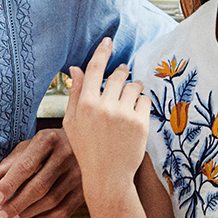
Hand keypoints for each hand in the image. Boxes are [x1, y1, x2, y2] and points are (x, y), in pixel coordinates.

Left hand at [0, 128, 83, 217]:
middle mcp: (66, 155)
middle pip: (39, 186)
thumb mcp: (29, 146)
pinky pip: (65, 210)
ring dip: (29, 212)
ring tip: (12, 216)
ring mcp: (79, 173)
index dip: (10, 184)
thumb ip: (11, 162)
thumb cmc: (50, 145)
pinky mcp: (86, 189)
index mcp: (48, 140)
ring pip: (52, 200)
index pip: (26, 165)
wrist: (86, 142)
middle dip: (16, 204)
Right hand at [62, 38, 150, 208]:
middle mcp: (104, 107)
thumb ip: (75, 95)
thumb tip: (75, 69)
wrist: (107, 177)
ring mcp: (123, 114)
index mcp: (85, 105)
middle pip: (117, 76)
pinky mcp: (140, 123)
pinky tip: (134, 115)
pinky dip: (141, 104)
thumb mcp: (72, 123)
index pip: (94, 69)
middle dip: (121, 75)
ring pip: (133, 86)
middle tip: (122, 79)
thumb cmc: (87, 149)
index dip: (102, 52)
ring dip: (133, 88)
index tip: (109, 41)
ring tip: (128, 100)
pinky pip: (145, 100)